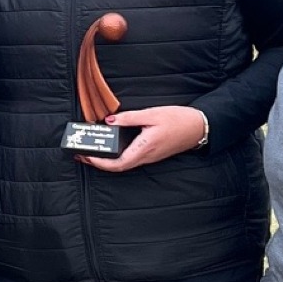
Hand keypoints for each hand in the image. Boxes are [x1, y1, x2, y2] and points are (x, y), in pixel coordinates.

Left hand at [81, 105, 209, 172]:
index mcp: (144, 148)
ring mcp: (150, 157)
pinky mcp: (152, 154)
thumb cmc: (179, 120)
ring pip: (124, 164)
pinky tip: (112, 147)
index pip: (118, 164)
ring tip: (93, 151)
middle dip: (98, 163)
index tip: (86, 157)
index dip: (100, 163)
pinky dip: (117, 156)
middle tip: (82, 154)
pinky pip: (131, 159)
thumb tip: (109, 121)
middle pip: (118, 167)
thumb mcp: (152, 114)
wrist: (200, 127)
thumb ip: (129, 118)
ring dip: (107, 161)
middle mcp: (146, 157)